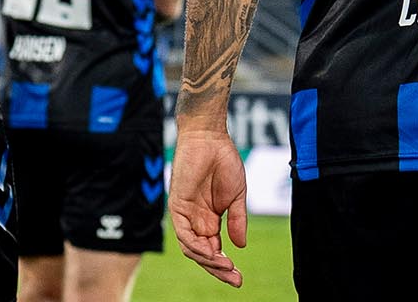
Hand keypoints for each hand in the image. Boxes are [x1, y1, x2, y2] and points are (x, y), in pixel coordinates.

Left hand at [169, 128, 248, 287]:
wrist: (210, 138)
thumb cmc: (223, 161)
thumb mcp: (236, 196)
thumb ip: (237, 220)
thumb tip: (241, 246)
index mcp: (209, 219)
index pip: (214, 250)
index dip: (225, 265)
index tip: (240, 277)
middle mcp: (195, 220)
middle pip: (202, 254)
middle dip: (218, 269)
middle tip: (236, 280)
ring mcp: (185, 215)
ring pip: (192, 248)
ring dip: (209, 261)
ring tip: (226, 267)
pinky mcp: (176, 207)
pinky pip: (184, 234)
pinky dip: (197, 247)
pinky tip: (213, 253)